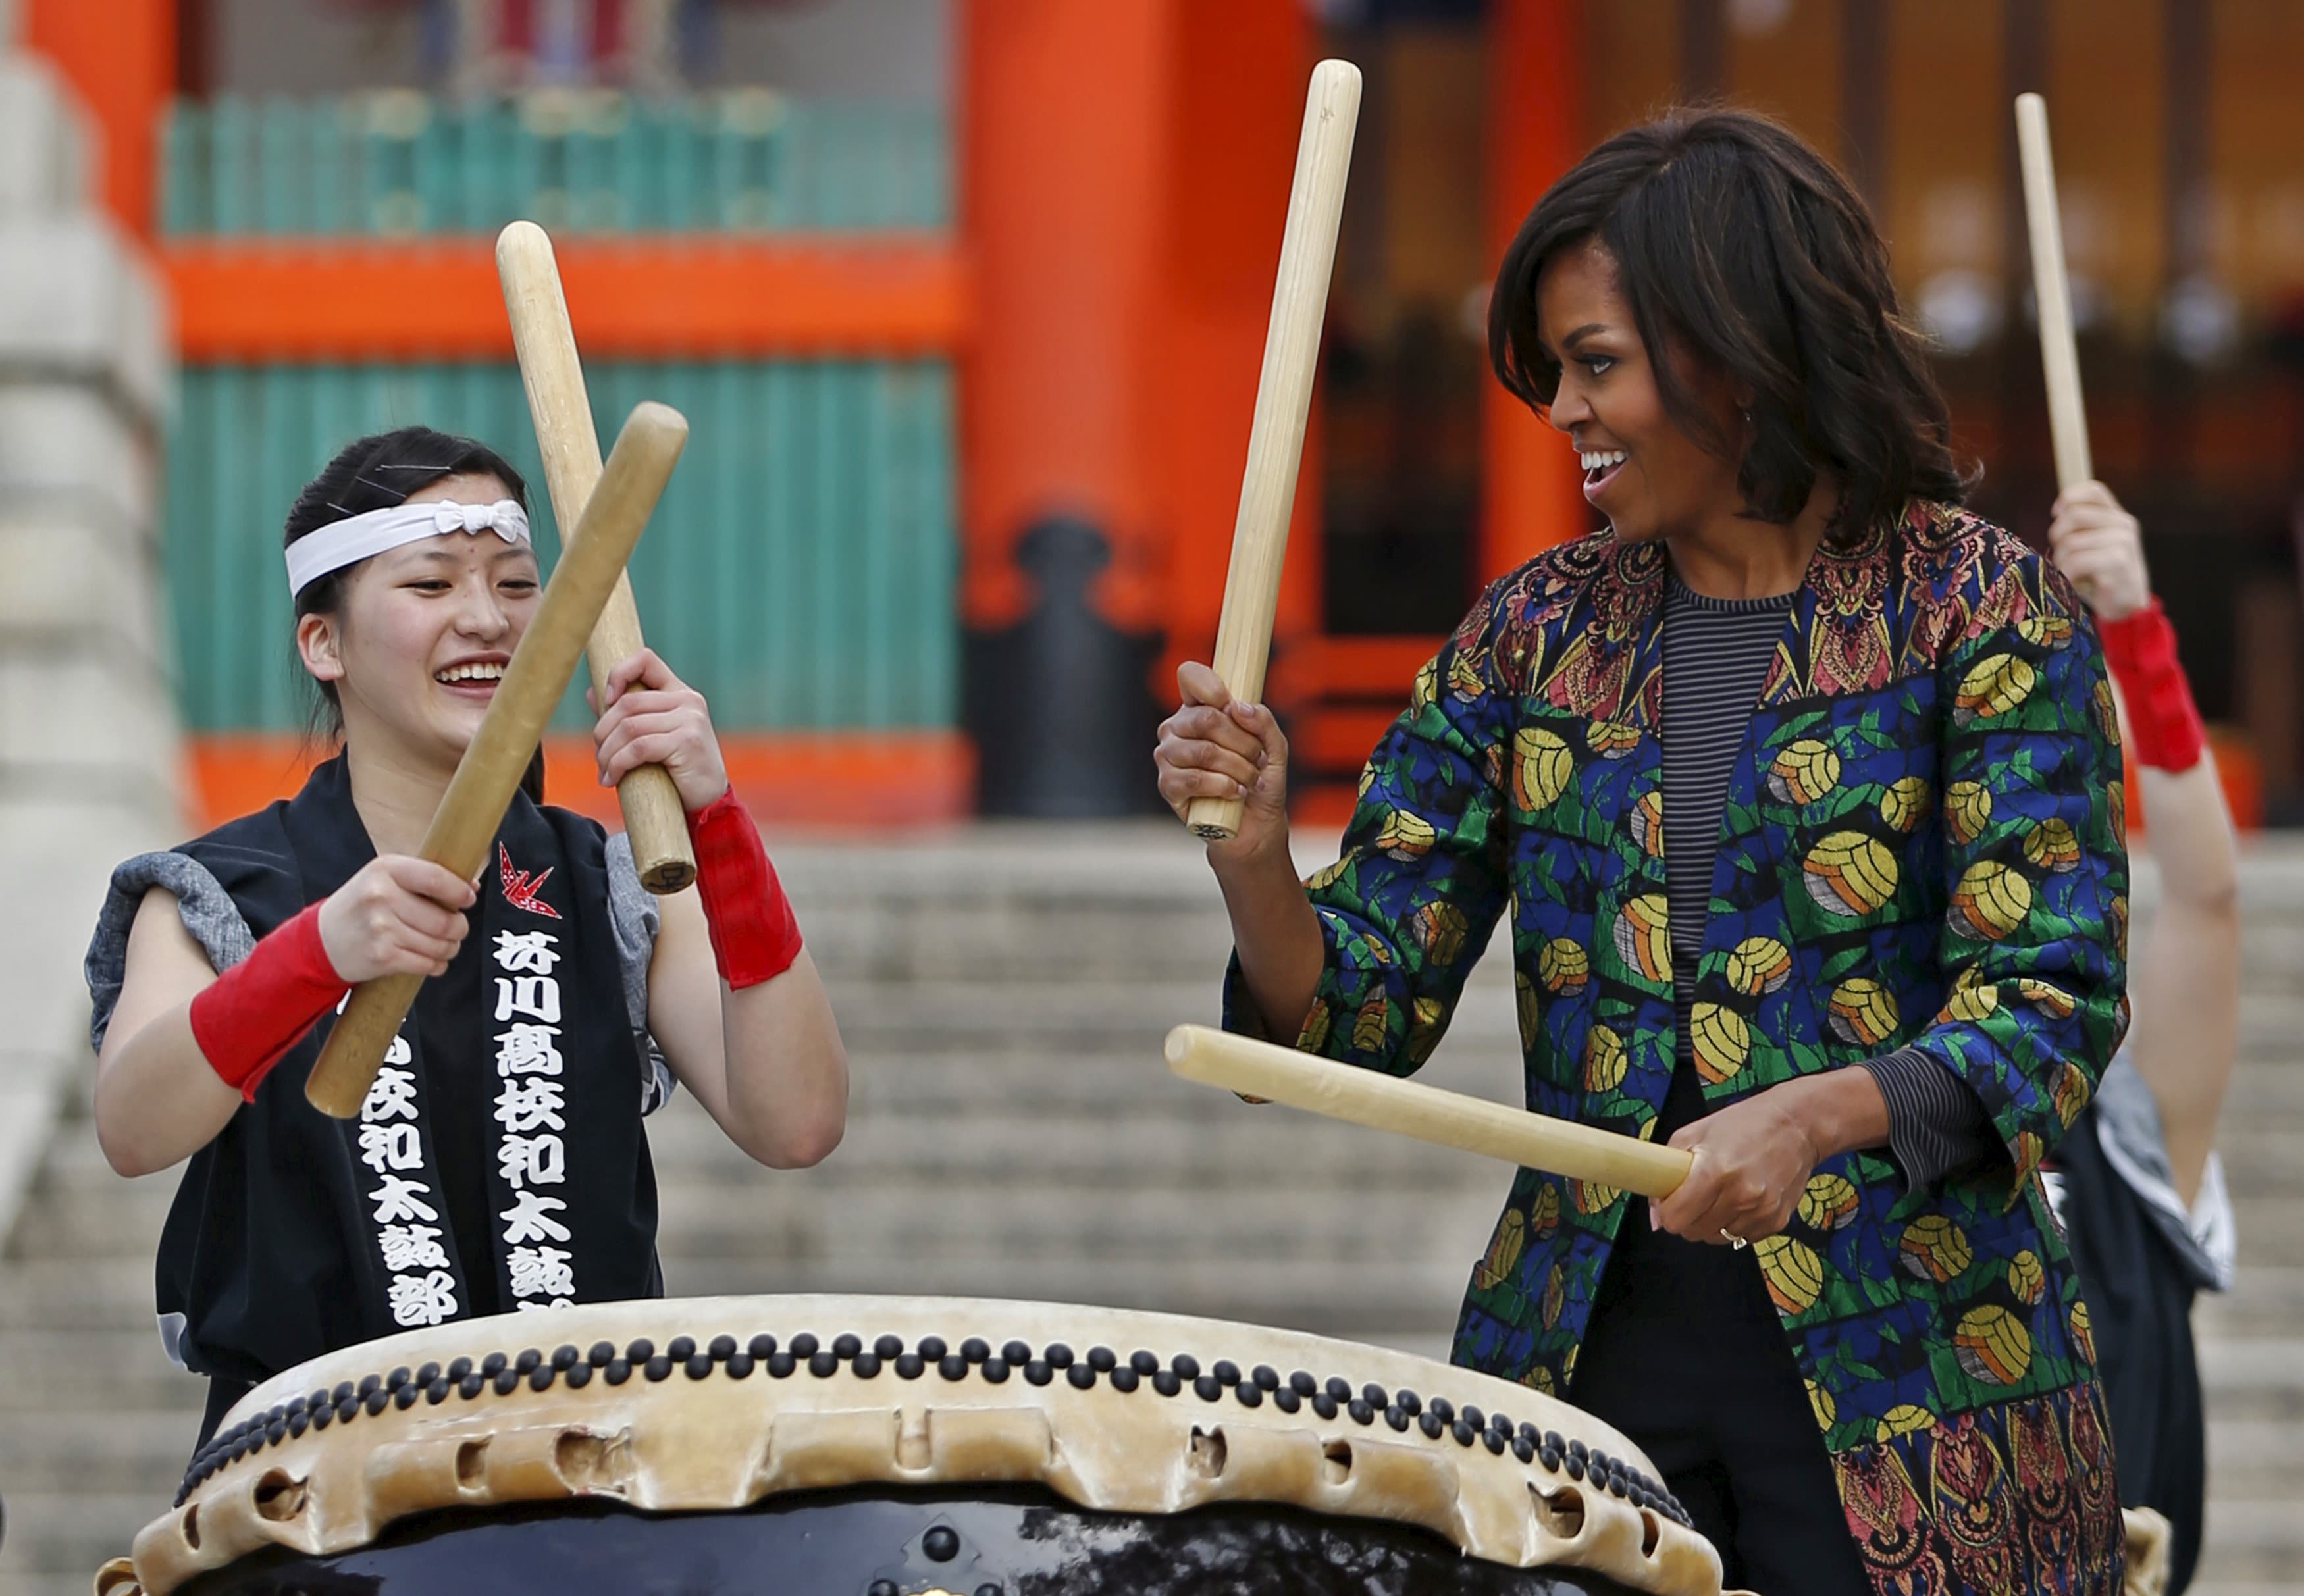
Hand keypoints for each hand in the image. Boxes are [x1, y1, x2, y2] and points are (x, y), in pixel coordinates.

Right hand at [317, 856, 475, 981]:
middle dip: (459, 928)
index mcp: (385, 869)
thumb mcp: (385, 879)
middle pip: (445, 919)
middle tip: (456, 929)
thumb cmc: (362, 906)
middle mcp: (381, 896)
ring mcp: (380, 928)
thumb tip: (472, 886)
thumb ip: (425, 878)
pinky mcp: (382, 956)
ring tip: (442, 944)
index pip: (436, 878)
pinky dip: (436, 965)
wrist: (322, 941)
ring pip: (440, 944)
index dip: (460, 892)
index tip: (468, 899)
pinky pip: (428, 964)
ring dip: (449, 948)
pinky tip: (430, 959)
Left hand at [590, 648, 728, 811]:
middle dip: (602, 732)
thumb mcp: (652, 736)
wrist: (708, 801)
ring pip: (629, 727)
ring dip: (607, 753)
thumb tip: (592, 693)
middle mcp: (688, 700)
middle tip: (599, 757)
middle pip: (627, 703)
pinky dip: (618, 765)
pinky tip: (613, 779)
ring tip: (605, 772)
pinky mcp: (687, 741)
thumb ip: (627, 715)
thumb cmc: (678, 769)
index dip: (618, 673)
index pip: (645, 660)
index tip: (606, 701)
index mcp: (679, 692)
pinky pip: (638, 748)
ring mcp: (690, 719)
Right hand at [1156, 661, 1290, 864]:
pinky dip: (1224, 786)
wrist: (1256, 825)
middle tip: (1256, 758)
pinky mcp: (1167, 785)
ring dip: (1238, 768)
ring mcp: (1168, 756)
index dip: (1211, 686)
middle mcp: (1177, 728)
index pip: (1190, 677)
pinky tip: (1235, 792)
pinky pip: (1195, 779)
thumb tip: (1238, 707)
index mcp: (1199, 708)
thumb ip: (1263, 721)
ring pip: (1204, 751)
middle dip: (1242, 742)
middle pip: (1206, 718)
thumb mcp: (1274, 746)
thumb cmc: (1260, 780)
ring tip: (1249, 779)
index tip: (1231, 703)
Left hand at [1652, 1084, 1823, 1244]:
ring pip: (1717, 1238)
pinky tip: (1740, 1201)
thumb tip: (1656, 1217)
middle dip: (1687, 1218)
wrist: (1797, 1125)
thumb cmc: (1743, 1124)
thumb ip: (1667, 1171)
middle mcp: (1740, 1195)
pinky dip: (1735, 1224)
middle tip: (1693, 1196)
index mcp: (1715, 1171)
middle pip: (1694, 1232)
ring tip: (1719, 1195)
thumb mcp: (1694, 1133)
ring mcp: (1761, 1210)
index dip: (1667, 1211)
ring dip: (1711, 1222)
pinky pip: (1742, 1237)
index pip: (1676, 1218)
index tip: (1669, 1201)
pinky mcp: (1777, 1220)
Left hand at [2047, 480, 2150, 620]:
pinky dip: (2067, 576)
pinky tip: (2075, 583)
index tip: (2056, 514)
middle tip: (2064, 557)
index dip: (2069, 498)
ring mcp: (2122, 542)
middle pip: (2073, 515)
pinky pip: (2075, 562)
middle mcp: (2123, 525)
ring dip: (2062, 563)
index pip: (2094, 490)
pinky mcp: (2117, 562)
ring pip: (2070, 543)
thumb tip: (2058, 511)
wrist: (2127, 607)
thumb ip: (2080, 528)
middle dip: (2058, 537)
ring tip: (2073, 574)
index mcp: (2117, 517)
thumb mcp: (2092, 546)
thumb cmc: (2101, 577)